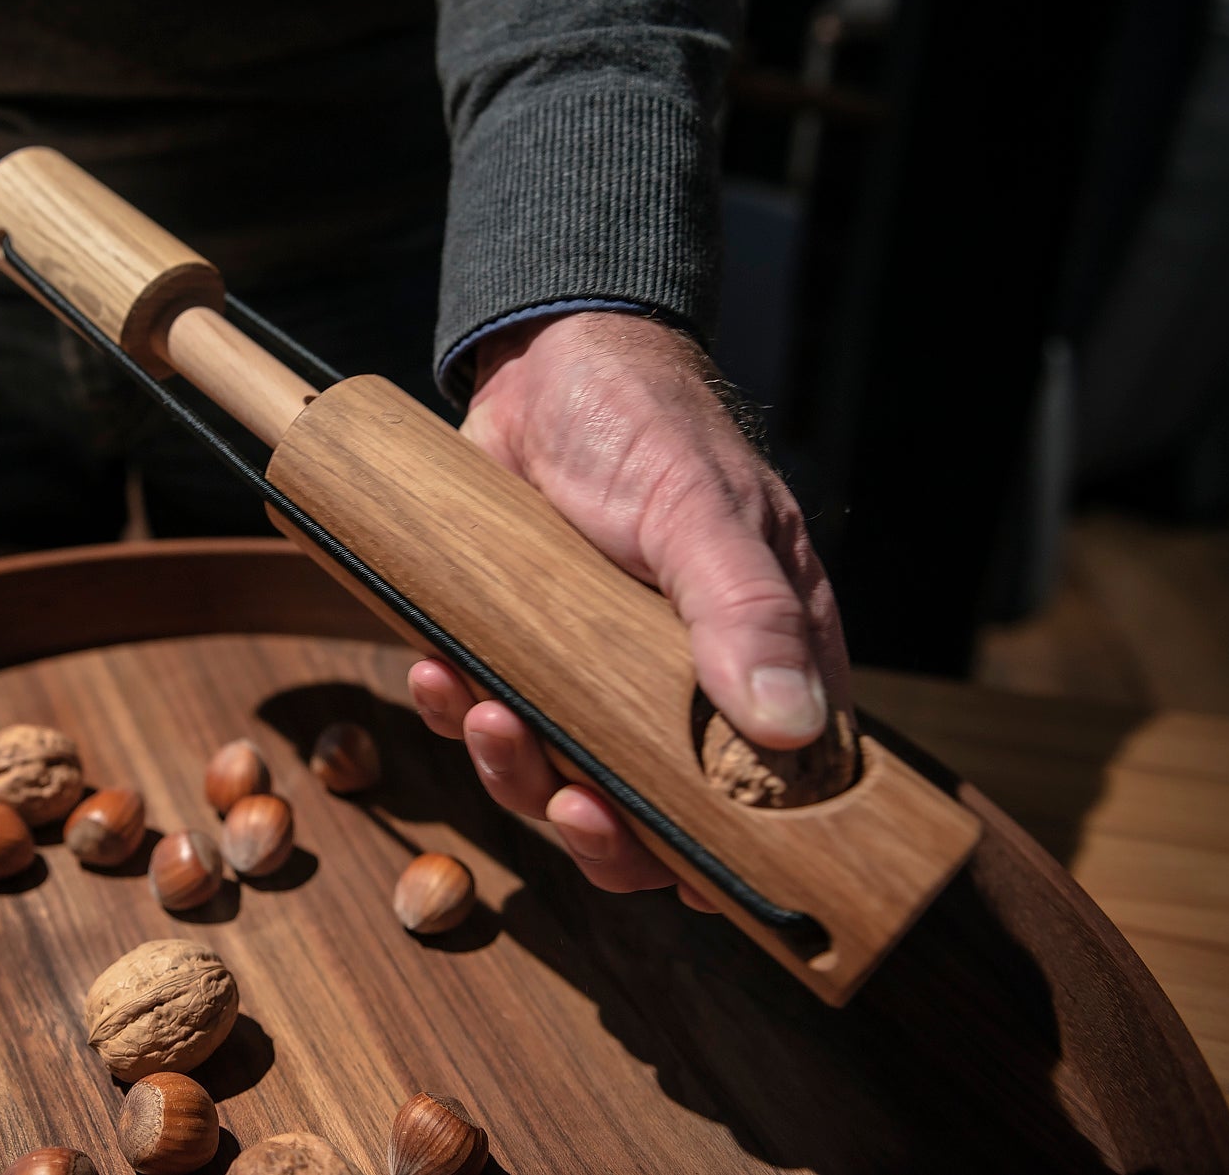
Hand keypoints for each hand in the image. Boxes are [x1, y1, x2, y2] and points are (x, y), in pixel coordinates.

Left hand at [408, 312, 850, 909]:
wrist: (544, 359)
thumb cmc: (649, 422)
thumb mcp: (700, 508)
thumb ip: (744, 610)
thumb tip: (789, 724)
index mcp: (760, 660)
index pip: (766, 797)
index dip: (725, 853)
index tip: (675, 868)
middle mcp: (680, 686)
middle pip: (653, 815)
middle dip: (603, 830)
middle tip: (568, 800)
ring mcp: (593, 676)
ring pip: (561, 778)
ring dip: (518, 773)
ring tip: (485, 713)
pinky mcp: (519, 653)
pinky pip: (489, 718)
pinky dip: (458, 715)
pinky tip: (439, 679)